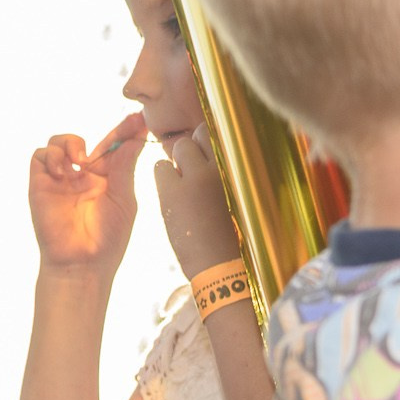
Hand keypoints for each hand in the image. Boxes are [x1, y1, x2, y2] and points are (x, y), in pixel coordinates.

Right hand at [30, 117, 147, 273]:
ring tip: (81, 163)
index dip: (127, 133)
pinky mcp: (40, 183)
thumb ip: (124, 169)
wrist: (81, 263)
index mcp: (107, 181)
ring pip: (59, 142)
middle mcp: (83, 176)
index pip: (116, 150)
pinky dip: (52, 156)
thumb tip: (135, 140)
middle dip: (114, 131)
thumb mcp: (123, 200)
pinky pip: (40, 155)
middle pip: (92, 142)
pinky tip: (64, 173)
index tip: (142, 119)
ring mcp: (61, 179)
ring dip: (71, 143)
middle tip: (131, 123)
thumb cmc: (107, 238)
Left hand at [152, 126, 245, 277]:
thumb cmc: (232, 235)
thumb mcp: (238, 198)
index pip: (219, 134)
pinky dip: (163, 178)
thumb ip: (225, 175)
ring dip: (176, 163)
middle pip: (197, 136)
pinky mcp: (174, 190)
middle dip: (191, 150)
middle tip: (192, 171)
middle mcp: (220, 168)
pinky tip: (173, 196)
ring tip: (182, 187)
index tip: (206, 156)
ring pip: (178, 148)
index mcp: (240, 170)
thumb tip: (209, 156)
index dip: (208, 143)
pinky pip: (160, 167)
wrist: (221, 265)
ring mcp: (195, 177)